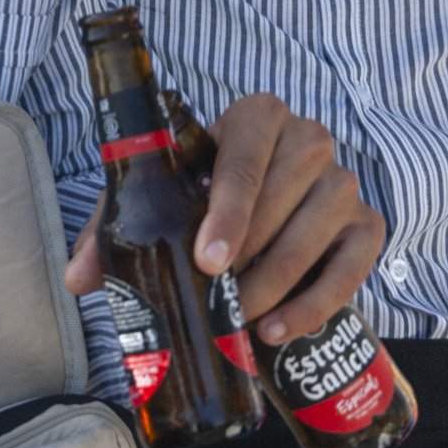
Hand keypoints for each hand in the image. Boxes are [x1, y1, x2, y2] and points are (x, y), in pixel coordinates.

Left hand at [62, 100, 385, 347]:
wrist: (265, 214)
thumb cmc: (205, 199)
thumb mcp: (159, 200)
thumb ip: (118, 227)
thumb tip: (80, 279)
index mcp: (257, 117)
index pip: (244, 156)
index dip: (228, 210)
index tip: (208, 261)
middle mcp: (308, 138)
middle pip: (285, 194)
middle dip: (248, 255)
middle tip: (216, 300)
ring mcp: (344, 181)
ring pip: (318, 231)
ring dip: (277, 283)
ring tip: (239, 323)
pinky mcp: (367, 225)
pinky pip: (351, 266)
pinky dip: (316, 303)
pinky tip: (277, 330)